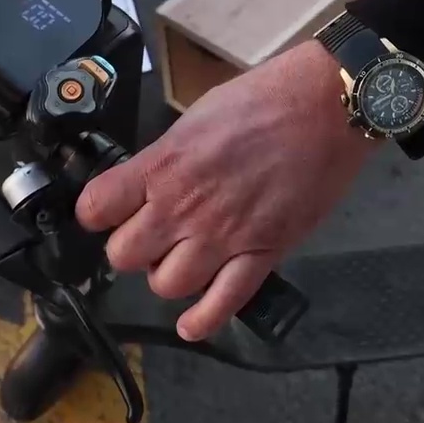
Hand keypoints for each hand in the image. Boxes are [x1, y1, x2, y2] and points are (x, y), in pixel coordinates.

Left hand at [76, 40, 380, 340]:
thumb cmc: (266, 98)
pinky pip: (222, 303)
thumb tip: (151, 180)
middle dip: (132, 247)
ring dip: (168, 275)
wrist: (327, 106)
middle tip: (149, 235)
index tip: (106, 211)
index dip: (96, 212)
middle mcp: (185, 205)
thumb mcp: (198, 116)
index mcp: (164, 164)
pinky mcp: (262, 252)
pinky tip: (192, 323)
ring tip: (181, 260)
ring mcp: (223, 235)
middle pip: (124, 255)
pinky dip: (202, 321)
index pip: (96, 207)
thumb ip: (168, 156)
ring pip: (166, 284)